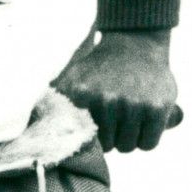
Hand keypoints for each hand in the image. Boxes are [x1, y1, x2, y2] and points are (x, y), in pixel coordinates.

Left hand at [55, 31, 178, 151]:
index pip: (82, 141)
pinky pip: (148, 144)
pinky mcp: (157, 108)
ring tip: (129, 121)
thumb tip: (35, 126)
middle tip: (115, 121)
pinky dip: (147, 139)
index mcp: (82, 95)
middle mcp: (106, 100)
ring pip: (128, 147)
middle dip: (111, 138)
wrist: (135, 44)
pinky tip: (145, 125)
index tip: (93, 127)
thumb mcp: (72, 78)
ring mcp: (133, 105)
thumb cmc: (101, 68)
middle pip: (107, 147)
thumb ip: (52, 100)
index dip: (90, 138)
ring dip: (129, 139)